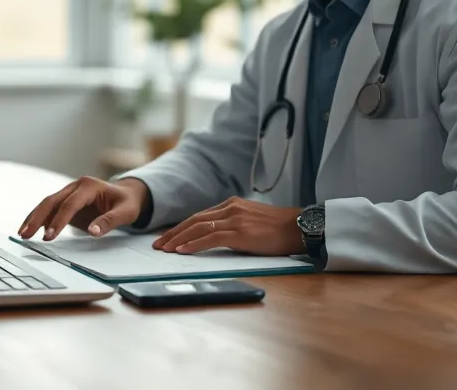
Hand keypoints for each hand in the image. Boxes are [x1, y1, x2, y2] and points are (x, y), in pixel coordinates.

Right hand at [17, 176, 148, 240]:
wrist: (127, 195)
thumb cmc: (128, 203)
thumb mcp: (126, 212)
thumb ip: (110, 221)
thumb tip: (93, 231)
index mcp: (89, 186)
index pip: (70, 204)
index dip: (59, 220)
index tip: (49, 236)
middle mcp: (76, 186)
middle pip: (51, 201)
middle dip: (37, 218)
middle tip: (25, 234)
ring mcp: (70, 193)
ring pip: (47, 203)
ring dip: (34, 218)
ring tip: (22, 233)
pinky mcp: (66, 201)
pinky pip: (50, 209)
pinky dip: (39, 218)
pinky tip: (30, 229)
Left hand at [153, 197, 303, 255]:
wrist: (299, 227)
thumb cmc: (278, 229)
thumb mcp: (251, 220)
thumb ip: (233, 224)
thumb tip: (214, 236)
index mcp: (232, 204)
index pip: (199, 216)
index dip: (180, 227)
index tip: (166, 237)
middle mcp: (231, 208)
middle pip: (194, 220)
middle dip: (173, 233)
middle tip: (157, 245)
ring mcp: (235, 219)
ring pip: (198, 228)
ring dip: (178, 239)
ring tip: (164, 249)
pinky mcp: (241, 232)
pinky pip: (211, 237)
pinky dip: (194, 244)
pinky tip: (182, 251)